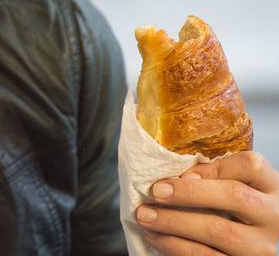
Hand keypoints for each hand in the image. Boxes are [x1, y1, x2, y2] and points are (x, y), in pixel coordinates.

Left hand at [135, 151, 278, 254]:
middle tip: (155, 191)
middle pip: (235, 196)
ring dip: (174, 223)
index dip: (214, 167)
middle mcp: (274, 216)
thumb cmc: (234, 207)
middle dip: (189, 193)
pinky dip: (176, 246)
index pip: (250, 165)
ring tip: (145, 216)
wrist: (250, 243)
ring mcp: (263, 245)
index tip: (182, 173)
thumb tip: (171, 176)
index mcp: (271, 186)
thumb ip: (214, 177)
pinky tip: (156, 237)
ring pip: (219, 231)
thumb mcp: (235, 186)